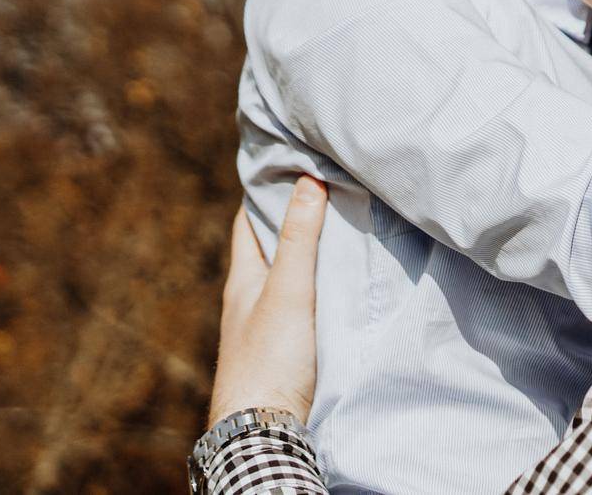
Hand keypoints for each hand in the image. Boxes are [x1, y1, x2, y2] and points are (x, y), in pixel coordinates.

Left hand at [208, 176, 326, 426]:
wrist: (265, 430)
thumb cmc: (269, 358)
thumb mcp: (288, 289)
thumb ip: (299, 238)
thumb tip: (306, 178)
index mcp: (244, 279)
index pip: (248, 221)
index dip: (265, 189)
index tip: (289, 162)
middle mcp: (252, 299)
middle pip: (272, 247)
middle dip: (295, 217)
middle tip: (329, 187)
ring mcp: (270, 326)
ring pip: (291, 277)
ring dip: (313, 254)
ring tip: (347, 228)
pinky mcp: (290, 349)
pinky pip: (308, 303)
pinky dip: (324, 286)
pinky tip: (347, 285)